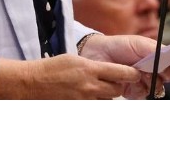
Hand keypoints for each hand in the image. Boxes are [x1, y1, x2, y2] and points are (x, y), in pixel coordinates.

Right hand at [0, 53, 140, 99]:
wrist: (33, 83)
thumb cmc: (52, 68)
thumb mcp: (74, 59)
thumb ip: (93, 66)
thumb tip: (108, 70)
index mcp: (89, 69)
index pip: (119, 72)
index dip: (131, 74)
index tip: (136, 73)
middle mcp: (89, 86)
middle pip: (117, 89)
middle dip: (118, 85)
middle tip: (115, 81)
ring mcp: (85, 100)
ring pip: (107, 100)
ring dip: (106, 95)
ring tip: (95, 88)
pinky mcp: (79, 109)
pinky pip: (95, 107)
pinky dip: (95, 102)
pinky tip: (87, 96)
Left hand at [79, 34, 169, 98]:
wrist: (98, 54)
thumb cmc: (119, 46)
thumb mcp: (138, 43)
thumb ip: (155, 49)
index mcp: (157, 55)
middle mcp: (154, 69)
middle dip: (165, 72)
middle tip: (155, 67)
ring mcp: (145, 81)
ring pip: (159, 87)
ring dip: (152, 80)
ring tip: (140, 72)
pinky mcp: (135, 91)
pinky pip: (144, 94)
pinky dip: (139, 88)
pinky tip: (131, 81)